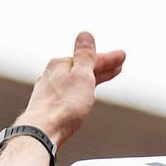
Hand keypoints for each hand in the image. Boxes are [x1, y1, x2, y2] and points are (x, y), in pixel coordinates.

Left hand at [18, 31, 125, 145]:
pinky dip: (79, 90)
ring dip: (90, 78)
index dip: (108, 58)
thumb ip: (85, 56)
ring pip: (74, 81)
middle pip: (81, 69)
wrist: (43, 131)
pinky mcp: (47, 106)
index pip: (89, 58)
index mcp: (60, 64)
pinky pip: (68, 93)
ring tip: (104, 77)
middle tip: (117, 66)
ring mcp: (48, 91)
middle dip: (100, 67)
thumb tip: (85, 34)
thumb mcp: (81, 75)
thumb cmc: (63, 105)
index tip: (122, 56)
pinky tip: (80, 95)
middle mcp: (52, 75)